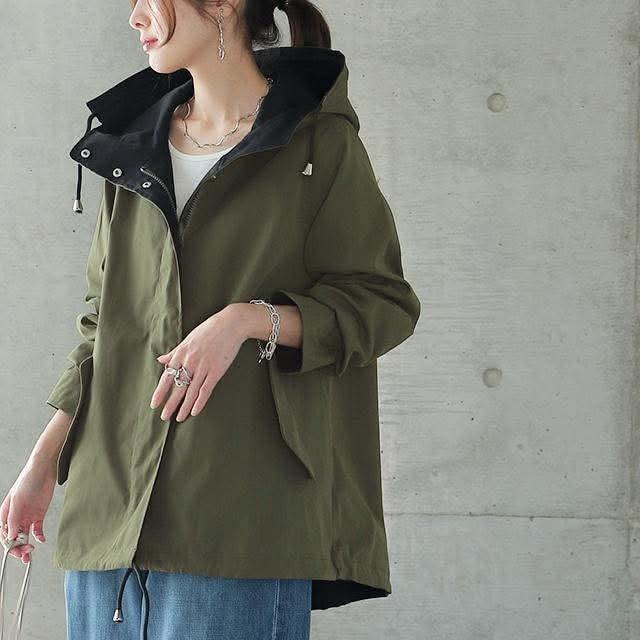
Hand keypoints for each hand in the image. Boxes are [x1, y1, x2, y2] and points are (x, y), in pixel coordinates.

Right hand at [0, 455, 54, 563]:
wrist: (44, 469)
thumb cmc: (27, 480)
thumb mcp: (17, 500)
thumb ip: (14, 519)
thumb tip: (10, 536)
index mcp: (5, 515)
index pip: (4, 535)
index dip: (9, 545)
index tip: (15, 552)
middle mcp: (16, 518)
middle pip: (14, 538)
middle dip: (18, 548)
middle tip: (25, 555)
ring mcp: (27, 517)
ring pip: (25, 536)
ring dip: (27, 546)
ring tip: (31, 553)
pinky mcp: (39, 515)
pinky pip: (37, 529)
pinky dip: (39, 536)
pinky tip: (41, 539)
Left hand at [150, 305, 246, 422]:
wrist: (230, 324)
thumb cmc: (209, 330)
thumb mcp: (188, 339)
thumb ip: (174, 352)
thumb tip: (160, 359)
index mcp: (181, 353)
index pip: (167, 377)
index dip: (160, 392)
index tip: (154, 403)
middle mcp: (190, 362)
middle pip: (178, 387)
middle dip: (170, 404)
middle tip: (164, 417)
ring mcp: (203, 367)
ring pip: (191, 392)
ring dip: (184, 407)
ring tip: (179, 418)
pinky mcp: (216, 371)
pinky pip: (206, 390)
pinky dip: (199, 402)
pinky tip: (194, 412)